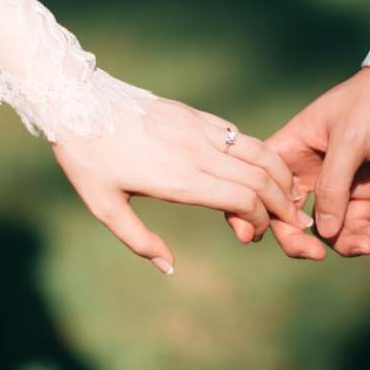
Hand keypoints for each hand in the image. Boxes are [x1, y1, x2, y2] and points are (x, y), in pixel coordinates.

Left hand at [51, 96, 312, 273]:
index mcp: (180, 179)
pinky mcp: (195, 115)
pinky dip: (260, 153)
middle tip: (294, 221)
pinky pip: (238, 134)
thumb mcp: (104, 207)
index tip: (252, 234)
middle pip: (260, 177)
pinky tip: (263, 166)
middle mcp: (197, 153)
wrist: (76, 101)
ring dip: (281, 175)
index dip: (259, 220)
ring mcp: (199, 129)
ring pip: (258, 151)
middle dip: (283, 203)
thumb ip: (139, 241)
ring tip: (291, 193)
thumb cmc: (87, 158)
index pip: (243, 199)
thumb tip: (169, 268)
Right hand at [228, 68, 369, 258]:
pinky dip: (361, 235)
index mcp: (289, 149)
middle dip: (298, 239)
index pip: (261, 185)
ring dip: (341, 242)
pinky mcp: (361, 190)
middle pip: (287, 215)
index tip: (257, 237)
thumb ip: (333, 186)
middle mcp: (305, 170)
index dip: (254, 212)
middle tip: (316, 254)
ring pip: (324, 226)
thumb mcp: (349, 140)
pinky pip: (353, 223)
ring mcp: (334, 183)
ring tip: (366, 244)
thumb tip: (323, 233)